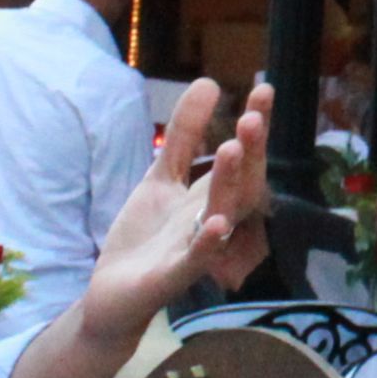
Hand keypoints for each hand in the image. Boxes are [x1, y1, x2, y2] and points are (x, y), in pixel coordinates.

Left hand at [77, 77, 275, 338]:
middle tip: (253, 118)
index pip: (242, 159)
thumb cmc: (146, 238)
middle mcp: (213, 221)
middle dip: (250, 153)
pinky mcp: (173, 276)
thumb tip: (209, 82)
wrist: (113, 296)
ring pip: (221, 215)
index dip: (254, 126)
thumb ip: (185, 136)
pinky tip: (216, 225)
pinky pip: (196, 259)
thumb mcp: (162, 178)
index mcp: (211, 197)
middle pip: (241, 185)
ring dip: (229, 184)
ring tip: (233, 148)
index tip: (264, 88)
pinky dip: (207, 243)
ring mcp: (196, 250)